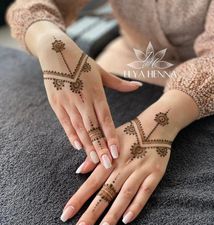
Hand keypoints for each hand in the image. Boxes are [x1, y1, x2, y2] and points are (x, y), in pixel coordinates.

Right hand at [25, 22, 141, 168]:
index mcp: (96, 93)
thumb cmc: (82, 63)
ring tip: (95, 160)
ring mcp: (69, 103)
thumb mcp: (102, 72)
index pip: (106, 120)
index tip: (117, 152)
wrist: (56, 51)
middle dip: (101, 148)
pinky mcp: (57, 104)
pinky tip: (78, 147)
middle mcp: (83, 100)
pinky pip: (65, 123)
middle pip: (94, 129)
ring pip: (80, 129)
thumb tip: (139, 86)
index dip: (111, 137)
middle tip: (108, 165)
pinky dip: (71, 135)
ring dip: (88, 146)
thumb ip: (120, 83)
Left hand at [59, 87, 199, 224]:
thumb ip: (95, 156)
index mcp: (110, 160)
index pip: (91, 183)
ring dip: (112, 216)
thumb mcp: (110, 139)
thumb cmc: (130, 133)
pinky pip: (145, 193)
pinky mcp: (154, 175)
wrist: (156, 125)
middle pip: (105, 194)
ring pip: (123, 197)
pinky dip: (136, 206)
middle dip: (90, 215)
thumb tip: (79, 170)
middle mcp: (123, 168)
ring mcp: (139, 172)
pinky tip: (127, 220)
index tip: (66, 215)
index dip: (78, 199)